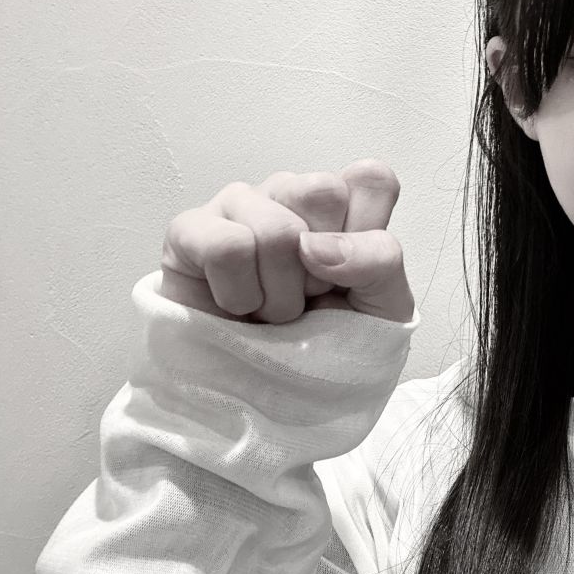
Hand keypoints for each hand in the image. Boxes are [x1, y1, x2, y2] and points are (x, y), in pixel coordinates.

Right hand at [158, 159, 414, 323]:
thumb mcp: (383, 308)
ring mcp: (239, 205)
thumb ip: (378, 262)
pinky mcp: (189, 230)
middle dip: (322, 266)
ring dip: (279, 293)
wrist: (276, 394)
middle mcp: (289, 192)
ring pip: (274, 229)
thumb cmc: (333, 341)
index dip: (368, 231)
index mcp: (342, 202)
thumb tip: (312, 244)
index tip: (355, 273)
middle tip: (309, 294)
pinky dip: (239, 296)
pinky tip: (238, 307)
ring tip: (271, 310)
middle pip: (322, 190)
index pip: (371, 178)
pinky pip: (225, 246)